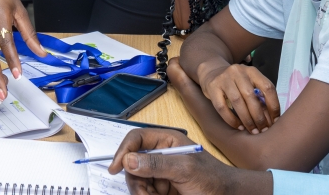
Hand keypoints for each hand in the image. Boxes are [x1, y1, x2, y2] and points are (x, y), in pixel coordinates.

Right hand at [109, 129, 241, 194]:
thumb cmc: (212, 179)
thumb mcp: (184, 169)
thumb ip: (156, 164)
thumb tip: (129, 159)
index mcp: (166, 141)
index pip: (136, 139)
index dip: (123, 151)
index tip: (116, 167)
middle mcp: (160, 155)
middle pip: (132, 163)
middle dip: (135, 180)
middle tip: (144, 194)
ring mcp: (160, 173)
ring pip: (136, 181)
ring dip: (142, 192)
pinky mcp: (160, 189)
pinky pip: (144, 192)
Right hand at [197, 62, 278, 133]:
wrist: (211, 72)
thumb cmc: (236, 82)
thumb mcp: (249, 82)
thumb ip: (259, 96)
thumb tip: (272, 120)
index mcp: (252, 71)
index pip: (267, 87)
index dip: (273, 106)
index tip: (275, 121)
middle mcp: (238, 72)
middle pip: (251, 96)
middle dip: (259, 116)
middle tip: (263, 130)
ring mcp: (224, 78)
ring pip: (237, 102)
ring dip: (247, 120)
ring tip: (252, 131)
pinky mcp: (212, 87)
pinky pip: (222, 107)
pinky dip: (231, 119)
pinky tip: (238, 127)